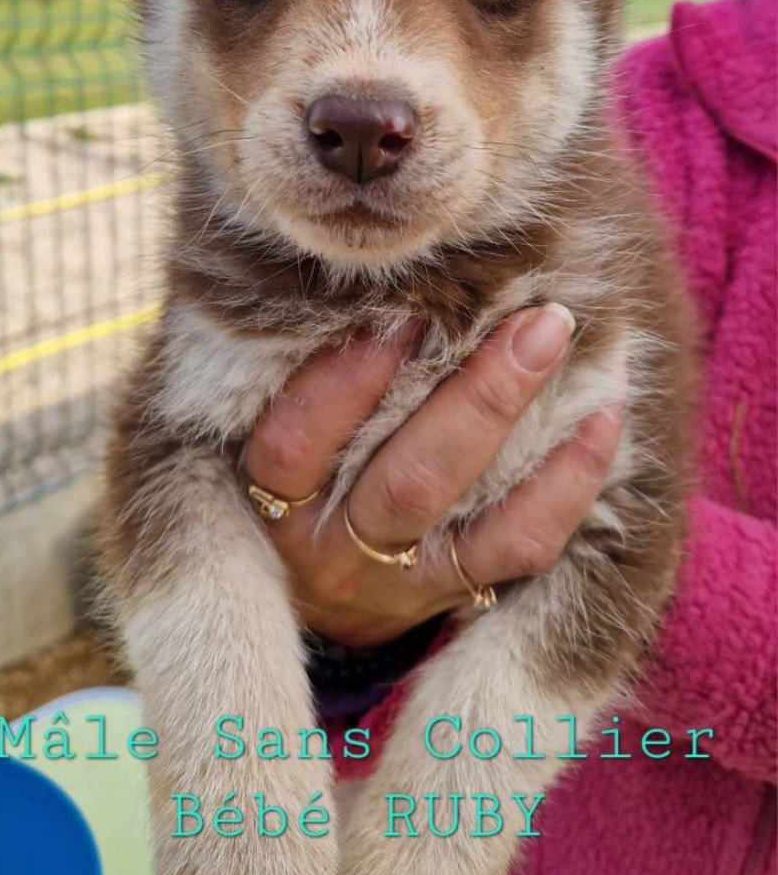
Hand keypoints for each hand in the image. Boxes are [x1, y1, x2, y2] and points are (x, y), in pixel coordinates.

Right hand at [244, 307, 624, 647]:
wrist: (311, 599)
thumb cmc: (296, 479)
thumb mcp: (276, 437)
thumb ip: (303, 373)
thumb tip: (364, 275)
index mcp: (271, 499)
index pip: (298, 440)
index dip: (346, 378)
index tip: (404, 309)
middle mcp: (333, 548)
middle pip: (407, 480)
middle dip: (477, 396)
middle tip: (530, 318)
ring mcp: (399, 579)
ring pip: (469, 509)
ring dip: (519, 418)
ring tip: (556, 337)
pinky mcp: (457, 594)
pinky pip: (524, 542)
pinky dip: (571, 476)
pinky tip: (603, 411)